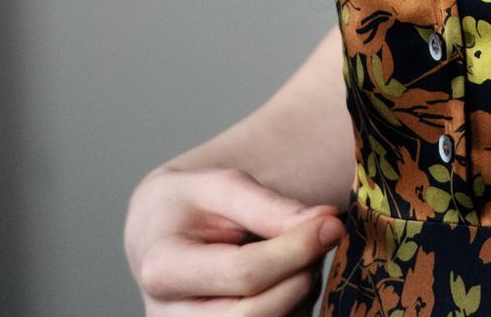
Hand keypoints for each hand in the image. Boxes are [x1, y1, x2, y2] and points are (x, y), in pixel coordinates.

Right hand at [125, 163, 344, 314]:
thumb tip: (326, 224)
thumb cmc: (191, 206)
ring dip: (299, 296)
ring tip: (298, 256)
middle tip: (320, 240)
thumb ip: (270, 207)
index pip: (242, 273)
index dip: (295, 250)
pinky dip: (292, 310)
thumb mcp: (221, 187)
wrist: (159, 236)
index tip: (331, 224)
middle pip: (254, 316)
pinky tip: (288, 281)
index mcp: (162, 269)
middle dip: (300, 278)